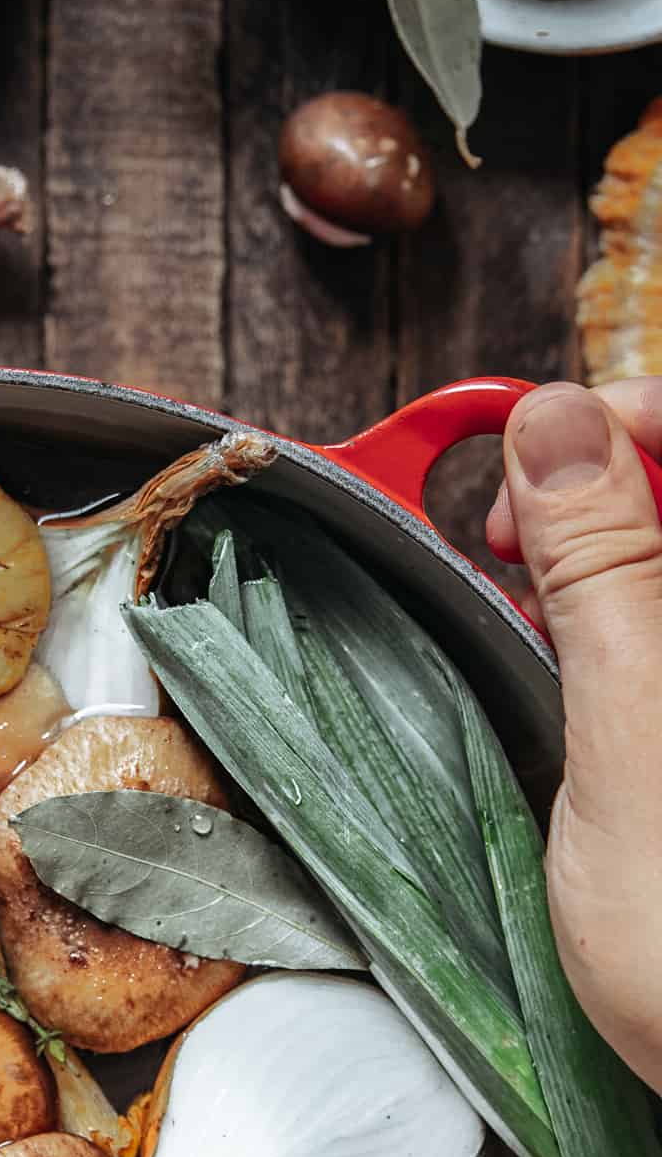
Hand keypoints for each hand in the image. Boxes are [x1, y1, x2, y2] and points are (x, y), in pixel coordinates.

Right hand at [486, 379, 661, 1095]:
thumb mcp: (632, 745)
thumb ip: (606, 569)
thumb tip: (556, 427)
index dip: (621, 411)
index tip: (527, 456)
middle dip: (604, 472)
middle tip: (510, 529)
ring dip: (608, 544)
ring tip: (533, 591)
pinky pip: (661, 628)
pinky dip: (622, 612)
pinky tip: (579, 650)